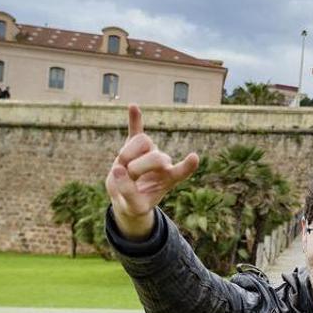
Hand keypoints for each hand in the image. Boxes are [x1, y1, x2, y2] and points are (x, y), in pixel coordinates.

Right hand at [105, 104, 199, 239]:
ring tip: (123, 170)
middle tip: (129, 180)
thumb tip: (118, 169)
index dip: (187, 165)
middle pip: (155, 156)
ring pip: (141, 142)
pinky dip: (134, 119)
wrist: (126, 196)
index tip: (194, 157)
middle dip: (137, 169)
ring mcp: (149, 152)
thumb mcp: (133, 206)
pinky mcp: (134, 146)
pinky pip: (135, 130)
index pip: (181, 172)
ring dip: (127, 156)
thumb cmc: (134, 202)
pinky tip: (133, 107)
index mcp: (169, 179)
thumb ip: (127, 191)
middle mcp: (163, 163)